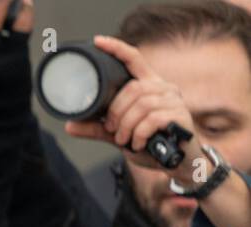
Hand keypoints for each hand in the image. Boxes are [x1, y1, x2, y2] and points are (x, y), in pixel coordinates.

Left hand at [64, 36, 199, 184]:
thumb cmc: (149, 142)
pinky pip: (152, 119)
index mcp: (148, 85)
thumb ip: (97, 128)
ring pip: (142, 105)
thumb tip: (69, 125)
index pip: (134, 59)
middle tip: (111, 129)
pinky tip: (137, 143)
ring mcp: (174, 101)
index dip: (117, 49)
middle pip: (133, 88)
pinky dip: (139, 134)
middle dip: (116, 111)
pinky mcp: (181, 116)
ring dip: (126, 126)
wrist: (176, 161)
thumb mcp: (119, 134)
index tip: (98, 41)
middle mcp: (163, 88)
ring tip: (124, 140)